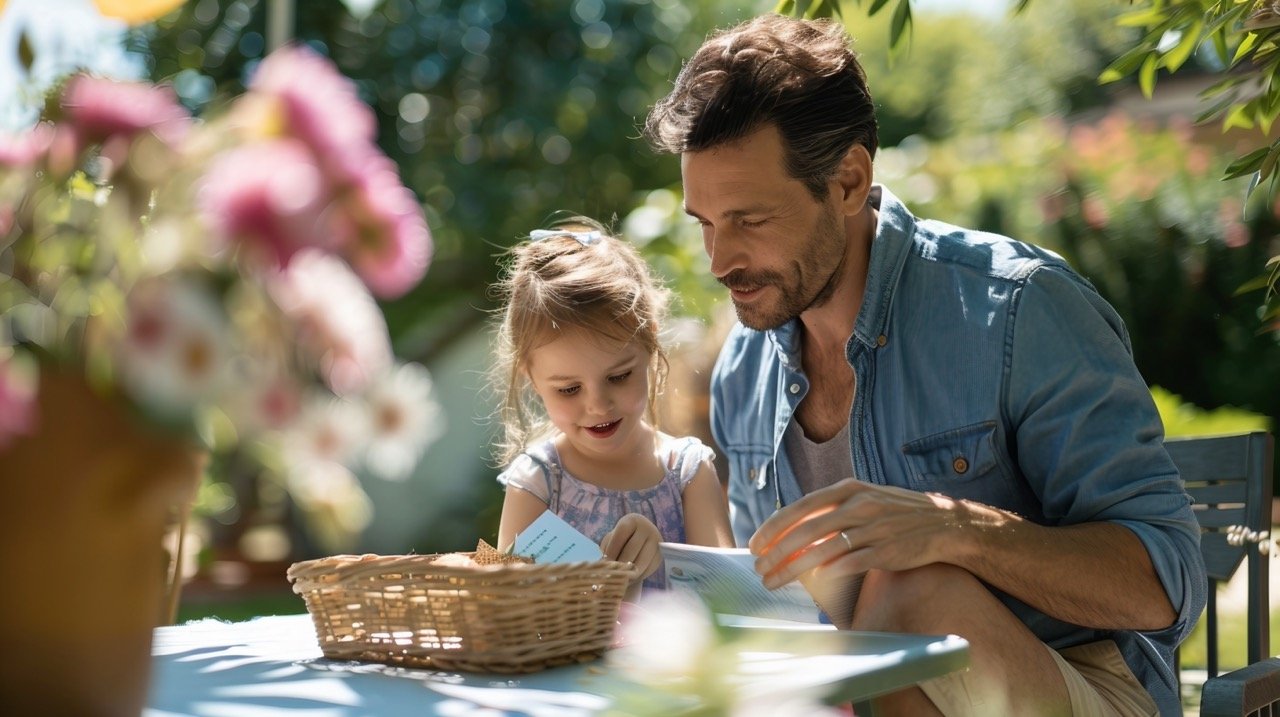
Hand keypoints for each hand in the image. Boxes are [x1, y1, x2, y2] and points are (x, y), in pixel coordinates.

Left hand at [601, 513, 662, 582]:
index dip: (612, 549)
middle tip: (610, 575)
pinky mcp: (660, 556)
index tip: (604, 562)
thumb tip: (602, 565)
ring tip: (617, 580)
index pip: (621, 533)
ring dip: (628, 573)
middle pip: (632, 548)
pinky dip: (637, 578)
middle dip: (619, 564)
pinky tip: (627, 581)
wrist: (638, 543)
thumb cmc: (619, 541)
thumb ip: (607, 550)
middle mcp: (647, 528)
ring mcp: (657, 542)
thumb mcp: (612, 540)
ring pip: (641, 561)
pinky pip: (648, 570)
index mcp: (632, 520)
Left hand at [748, 478, 967, 588]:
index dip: (774, 527)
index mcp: (848, 489)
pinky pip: (851, 563)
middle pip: (806, 531)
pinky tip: (814, 582)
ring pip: (823, 550)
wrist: (945, 523)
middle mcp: (858, 506)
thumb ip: (832, 509)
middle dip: (776, 552)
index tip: (754, 543)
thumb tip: (794, 526)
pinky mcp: (887, 551)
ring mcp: (873, 529)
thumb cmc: (897, 512)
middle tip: (758, 568)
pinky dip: (830, 571)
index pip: (800, 508)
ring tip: (775, 581)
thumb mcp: (864, 497)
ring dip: (794, 569)